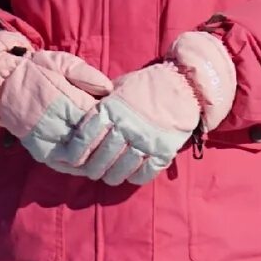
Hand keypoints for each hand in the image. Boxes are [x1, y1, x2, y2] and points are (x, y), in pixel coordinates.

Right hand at [0, 33, 114, 172]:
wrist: (2, 86)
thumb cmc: (37, 70)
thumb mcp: (61, 62)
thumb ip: (86, 74)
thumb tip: (109, 88)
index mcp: (63, 99)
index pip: (95, 117)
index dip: (112, 120)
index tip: (124, 118)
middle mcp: (54, 124)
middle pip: (89, 140)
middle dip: (107, 140)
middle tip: (123, 139)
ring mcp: (46, 141)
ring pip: (78, 157)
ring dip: (96, 157)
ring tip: (112, 153)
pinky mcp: (39, 151)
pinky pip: (63, 165)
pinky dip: (79, 165)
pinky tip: (93, 161)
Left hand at [82, 59, 208, 187]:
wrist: (186, 83)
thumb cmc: (149, 84)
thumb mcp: (121, 85)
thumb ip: (103, 102)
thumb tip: (83, 116)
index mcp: (112, 108)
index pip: (85, 137)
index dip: (76, 152)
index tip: (75, 159)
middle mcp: (127, 126)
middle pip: (101, 158)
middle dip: (93, 169)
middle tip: (93, 170)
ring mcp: (146, 140)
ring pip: (120, 170)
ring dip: (112, 176)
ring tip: (110, 176)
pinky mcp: (164, 150)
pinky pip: (145, 173)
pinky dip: (136, 177)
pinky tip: (132, 174)